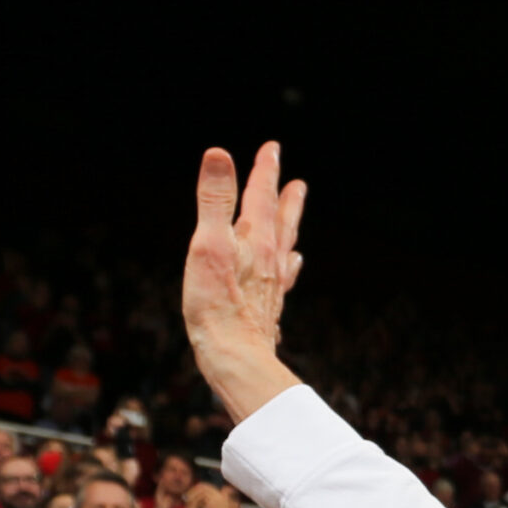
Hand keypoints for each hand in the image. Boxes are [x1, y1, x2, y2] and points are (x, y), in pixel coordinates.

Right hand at [182, 142, 307, 421]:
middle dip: (285, 198)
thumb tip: (219, 154)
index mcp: (255, 240)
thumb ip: (214, 200)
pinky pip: (283, 279)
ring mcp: (272, 286)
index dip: (264, 171)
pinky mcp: (269, 308)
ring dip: (289, 227)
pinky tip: (290, 269)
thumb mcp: (208, 244)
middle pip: (281, 221)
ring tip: (295, 217)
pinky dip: (287, 266)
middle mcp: (270, 260)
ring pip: (285, 247)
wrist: (237, 359)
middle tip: (298, 183)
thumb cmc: (217, 305)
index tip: (272, 149)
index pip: (261, 196)